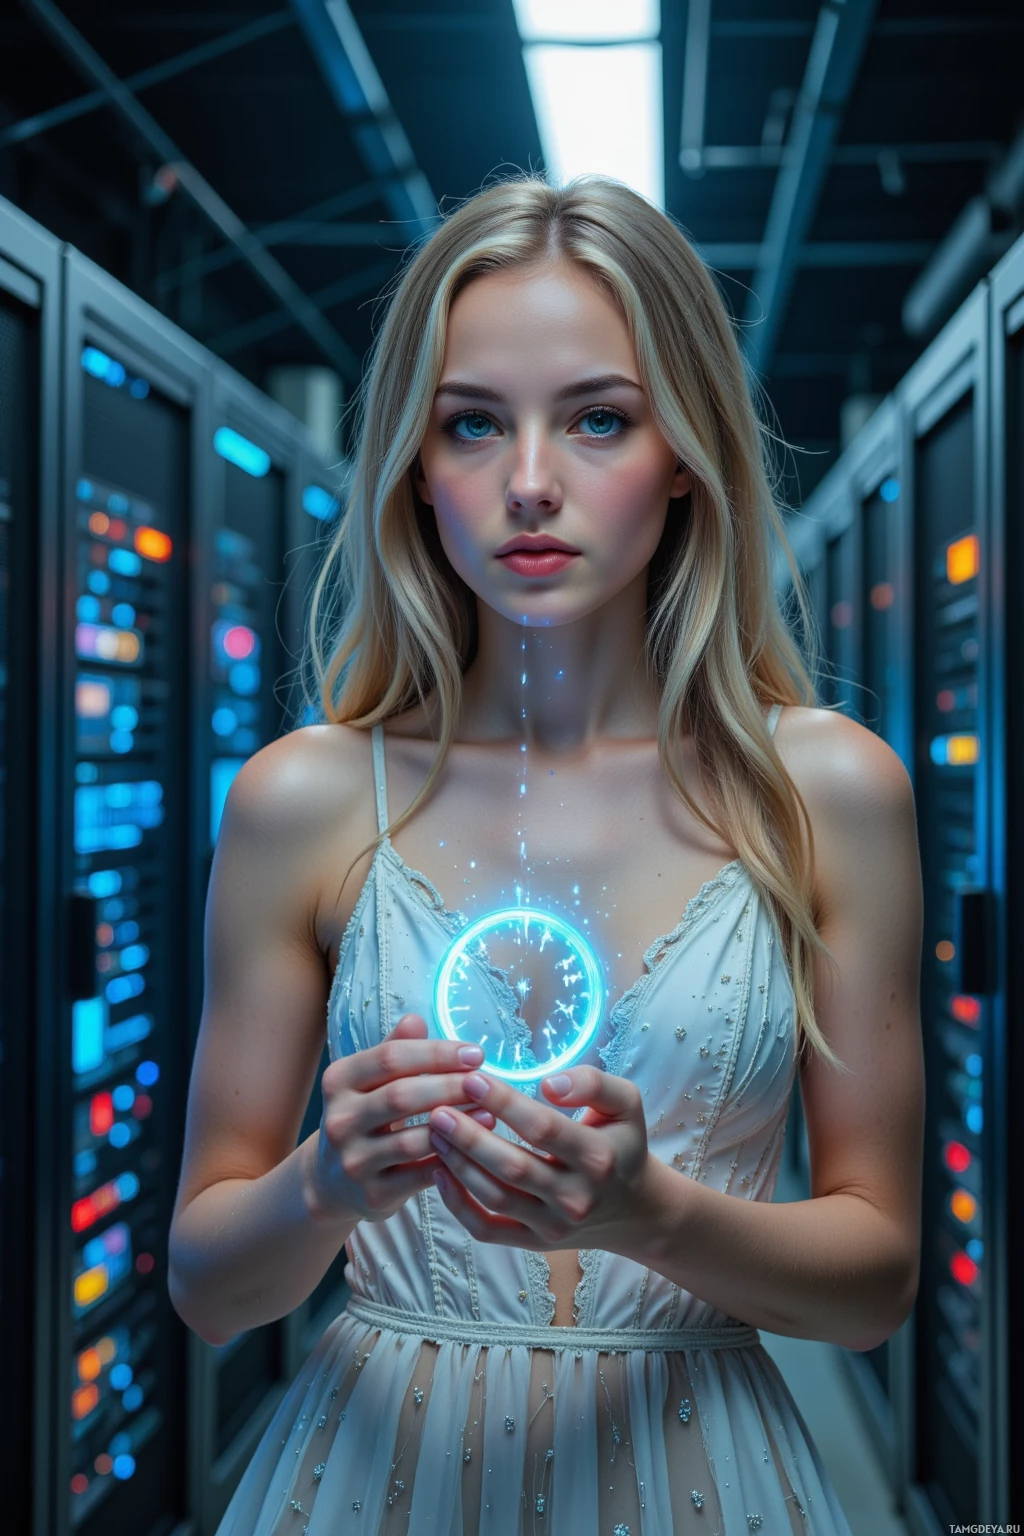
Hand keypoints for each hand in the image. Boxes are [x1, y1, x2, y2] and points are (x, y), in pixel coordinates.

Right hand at [306, 1014, 495, 1224]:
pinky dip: (450, 1160)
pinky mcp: (373, 1194)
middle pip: (402, 1096)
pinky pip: (421, 1175)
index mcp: (339, 1080)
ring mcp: (354, 1160)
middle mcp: (339, 1120)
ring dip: (457, 1125)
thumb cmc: (365, 1117)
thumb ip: (393, 1050)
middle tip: (485, 1082)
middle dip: (451, 1086)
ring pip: (413, 1139)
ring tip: (490, 1114)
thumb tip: (417, 1020)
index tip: (475, 1053)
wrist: (333, 1181)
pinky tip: (474, 1148)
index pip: (391, 1057)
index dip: (437, 1053)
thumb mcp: (369, 1081)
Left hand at [426, 1066, 655, 1251]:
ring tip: (434, 1131)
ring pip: (495, 1197)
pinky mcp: (534, 1243)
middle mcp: (576, 1197)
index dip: (504, 1103)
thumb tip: (549, 1084)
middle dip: (469, 1137)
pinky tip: (439, 1174)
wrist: (635, 1207)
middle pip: (512, 1167)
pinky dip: (458, 1205)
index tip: (472, 1079)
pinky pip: (487, 1229)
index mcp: (597, 1157)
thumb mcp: (626, 1102)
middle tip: (438, 1109)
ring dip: (459, 1164)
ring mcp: (553, 1225)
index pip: (542, 1129)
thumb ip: (593, 1082)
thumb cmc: (622, 1143)